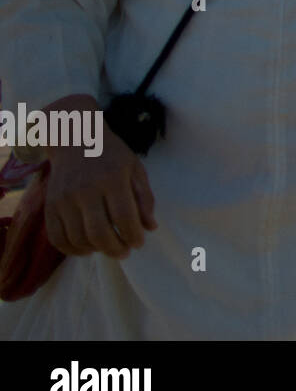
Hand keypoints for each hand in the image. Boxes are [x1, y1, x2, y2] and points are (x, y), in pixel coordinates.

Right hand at [42, 95, 157, 258]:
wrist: (75, 138)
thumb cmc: (111, 154)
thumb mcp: (135, 168)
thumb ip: (144, 198)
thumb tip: (150, 227)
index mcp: (112, 179)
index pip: (123, 217)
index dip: (133, 235)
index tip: (139, 243)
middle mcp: (85, 190)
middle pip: (98, 233)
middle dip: (115, 249)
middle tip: (125, 252)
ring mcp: (64, 199)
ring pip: (78, 238)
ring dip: (96, 250)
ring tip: (108, 248)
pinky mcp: (50, 206)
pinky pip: (56, 237)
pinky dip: (71, 249)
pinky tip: (86, 249)